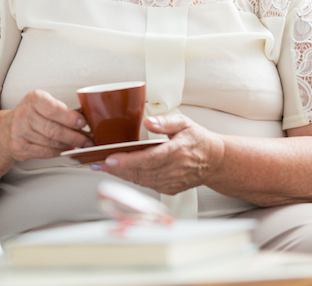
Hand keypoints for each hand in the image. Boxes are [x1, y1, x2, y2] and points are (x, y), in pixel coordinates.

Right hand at [2, 90, 92, 161]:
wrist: (6, 129)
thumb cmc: (33, 114)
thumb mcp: (45, 105)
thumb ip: (64, 110)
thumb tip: (88, 116)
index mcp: (33, 99)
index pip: (53, 108)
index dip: (69, 117)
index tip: (83, 123)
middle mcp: (24, 114)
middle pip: (53, 129)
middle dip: (74, 136)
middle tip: (88, 140)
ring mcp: (19, 132)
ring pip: (50, 142)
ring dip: (68, 145)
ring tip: (80, 145)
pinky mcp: (19, 147)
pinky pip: (44, 152)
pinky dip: (59, 152)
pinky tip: (66, 149)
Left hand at [95, 115, 225, 194]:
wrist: (215, 161)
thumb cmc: (198, 140)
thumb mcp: (185, 123)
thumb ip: (165, 122)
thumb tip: (148, 122)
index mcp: (177, 152)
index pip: (149, 159)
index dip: (128, 160)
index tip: (110, 159)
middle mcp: (174, 170)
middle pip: (140, 172)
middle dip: (116, 168)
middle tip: (95, 162)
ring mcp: (171, 182)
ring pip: (140, 180)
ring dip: (121, 174)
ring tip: (102, 166)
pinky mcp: (169, 189)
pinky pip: (146, 185)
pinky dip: (131, 178)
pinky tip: (120, 171)